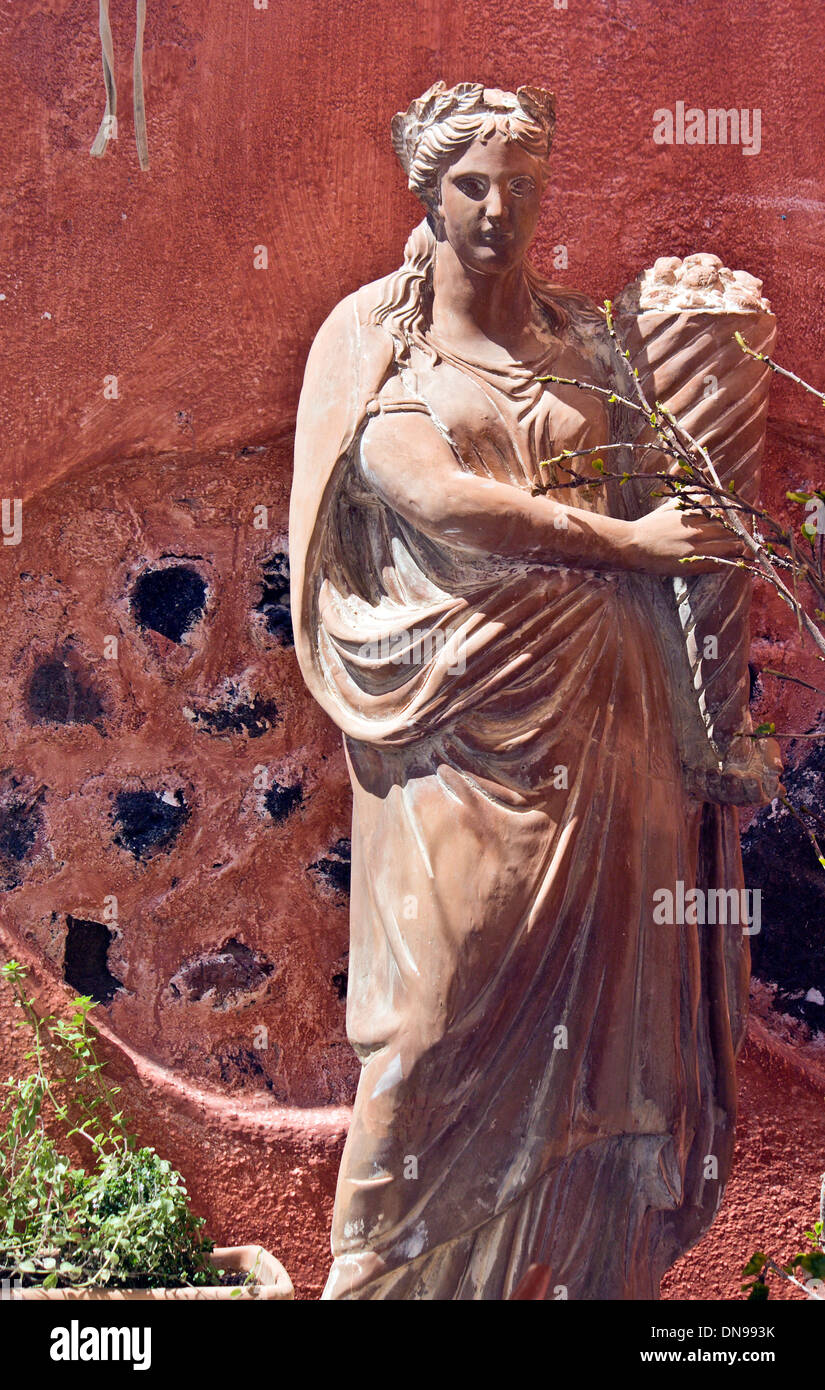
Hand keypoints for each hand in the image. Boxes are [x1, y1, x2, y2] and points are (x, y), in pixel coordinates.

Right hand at [630, 495, 747, 575]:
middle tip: (742, 539)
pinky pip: (718, 564)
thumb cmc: (648, 527)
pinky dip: (725, 563)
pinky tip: (724, 563)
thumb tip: (699, 489)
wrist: (630, 545)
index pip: (725, 512)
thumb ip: (686, 499)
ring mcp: (695, 546)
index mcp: (693, 513)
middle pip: (731, 529)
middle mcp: (697, 528)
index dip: (734, 518)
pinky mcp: (691, 564)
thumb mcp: (668, 508)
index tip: (736, 523)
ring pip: (730, 547)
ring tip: (738, 552)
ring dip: (736, 549)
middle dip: (738, 534)